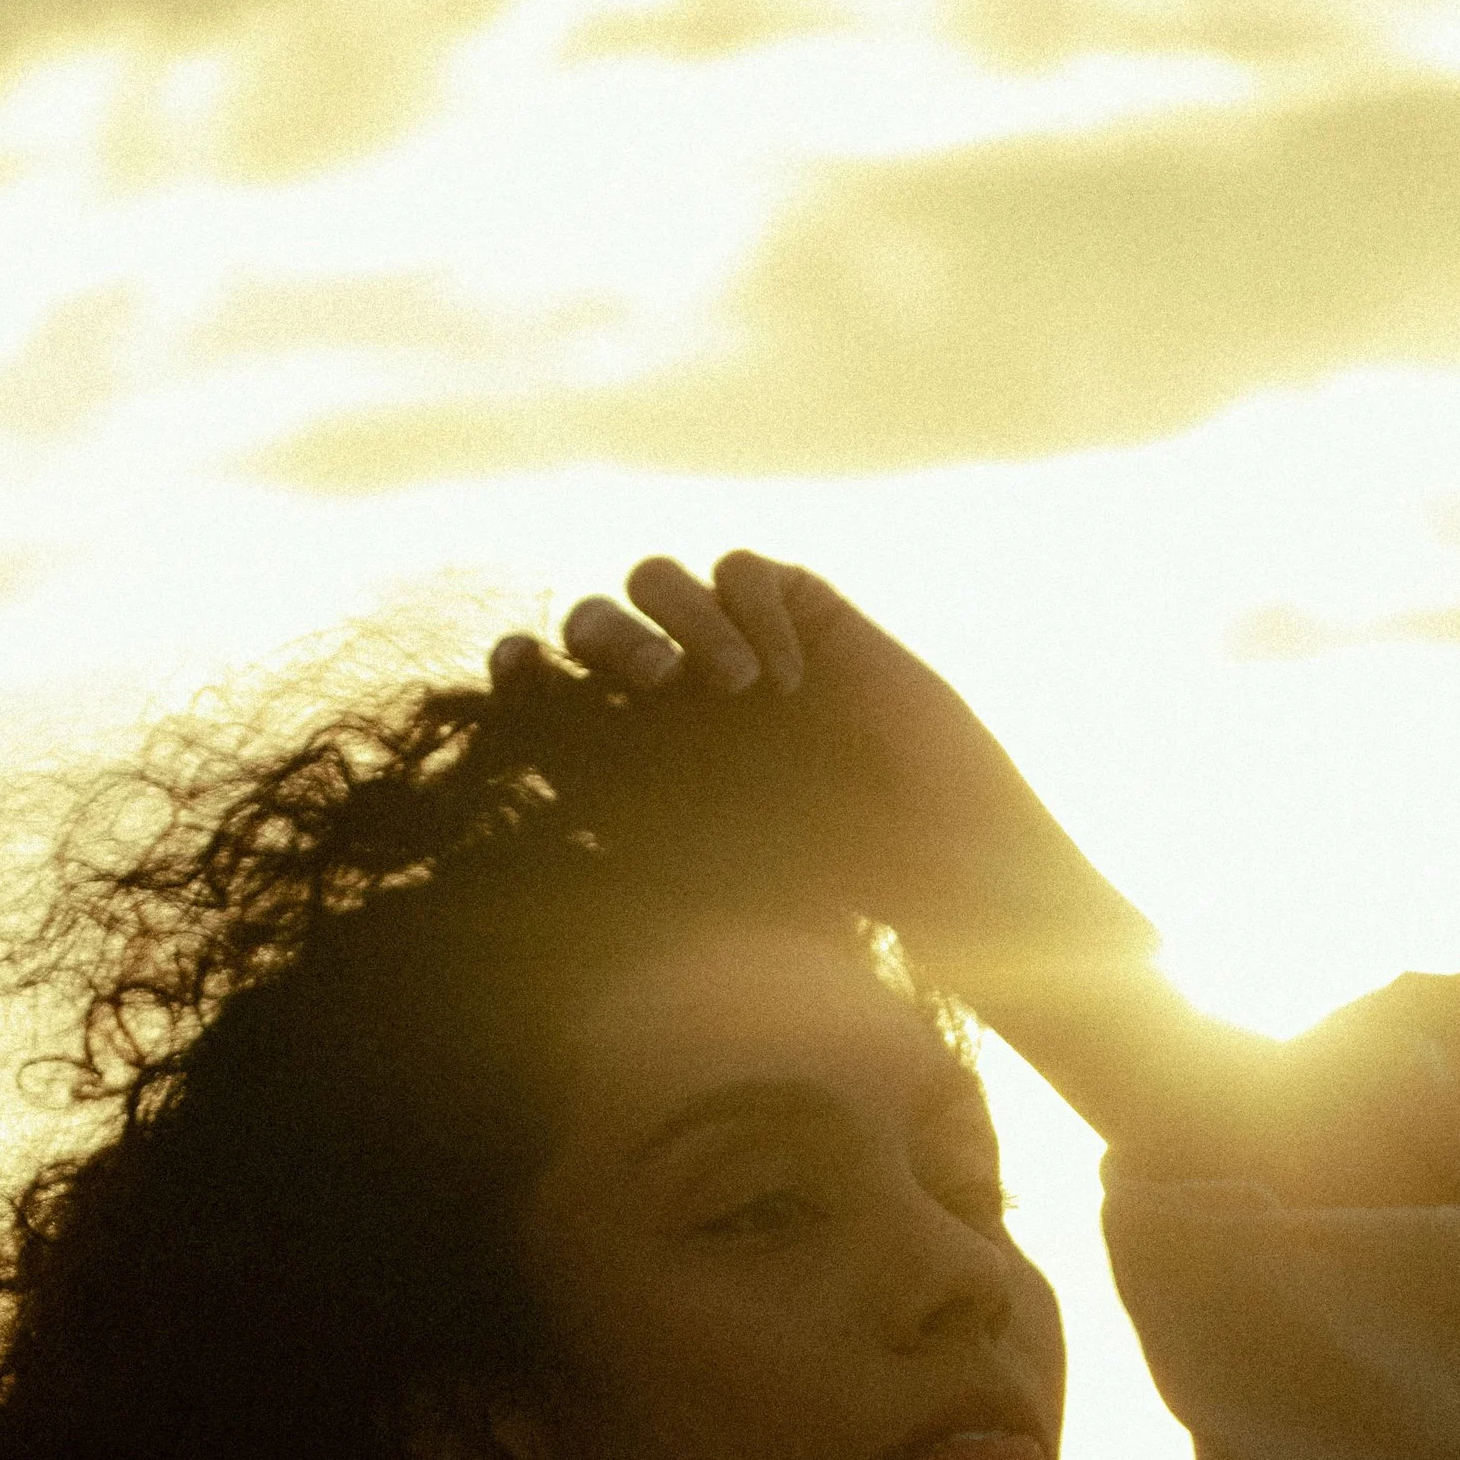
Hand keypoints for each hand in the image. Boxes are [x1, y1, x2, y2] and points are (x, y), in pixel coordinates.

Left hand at [523, 553, 1158, 1048]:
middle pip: (594, 619)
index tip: (513, 673)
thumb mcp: (698, 858)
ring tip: (732, 687)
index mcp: (636, 755)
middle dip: (606, 636)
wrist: (946, 862)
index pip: (550, 689)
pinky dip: (750, 606)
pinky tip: (783, 677)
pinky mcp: (807, 617)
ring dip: (680, 614)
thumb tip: (527, 778)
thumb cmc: (829, 889)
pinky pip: (745, 570)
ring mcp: (742, 650)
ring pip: (660, 578)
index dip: (521, 669)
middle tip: (656, 685)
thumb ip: (619, 811)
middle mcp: (681, 696)